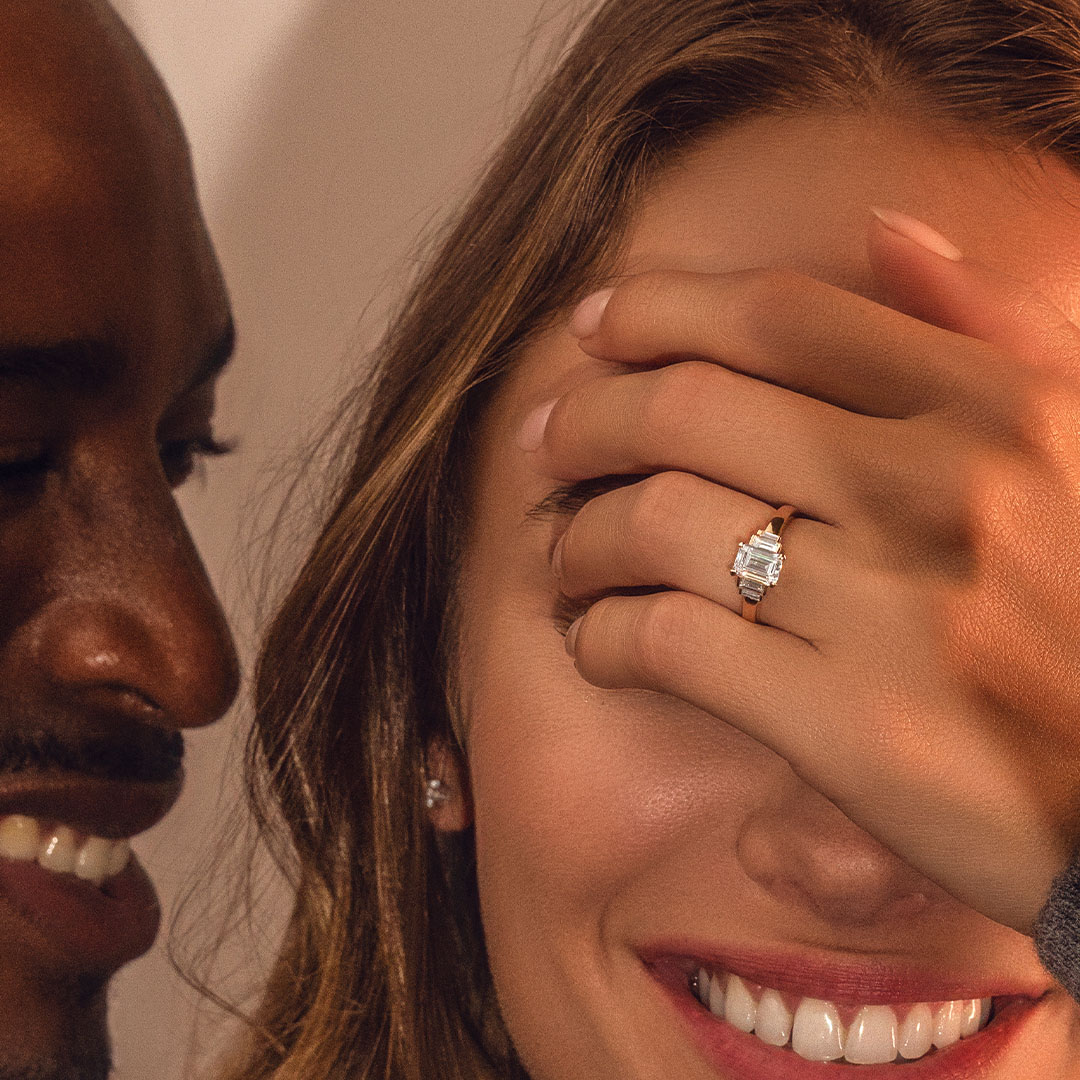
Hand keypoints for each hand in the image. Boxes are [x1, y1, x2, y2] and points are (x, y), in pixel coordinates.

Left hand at [522, 209, 1079, 932]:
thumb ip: (989, 327)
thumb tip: (884, 229)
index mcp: (997, 408)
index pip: (779, 313)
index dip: (657, 306)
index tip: (594, 325)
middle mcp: (939, 489)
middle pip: (687, 409)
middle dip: (586, 419)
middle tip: (549, 446)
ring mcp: (891, 607)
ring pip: (655, 523)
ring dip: (578, 537)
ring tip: (564, 554)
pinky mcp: (848, 726)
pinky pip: (667, 643)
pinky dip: (604, 636)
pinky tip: (599, 642)